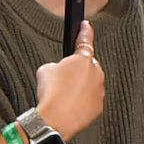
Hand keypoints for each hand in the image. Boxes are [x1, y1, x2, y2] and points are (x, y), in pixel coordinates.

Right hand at [33, 21, 102, 137]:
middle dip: (78, 70)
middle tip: (63, 79)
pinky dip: (83, 101)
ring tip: (64, 96)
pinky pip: (91, 100)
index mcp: (82, 60)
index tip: (86, 25)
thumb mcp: (45, 69)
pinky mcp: (99, 107)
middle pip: (88, 66)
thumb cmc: (50, 93)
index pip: (85, 41)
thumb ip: (57, 65)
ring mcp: (99, 91)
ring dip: (80, 87)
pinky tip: (70, 106)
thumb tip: (60, 70)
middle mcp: (95, 73)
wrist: (54, 119)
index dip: (85, 32)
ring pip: (91, 84)